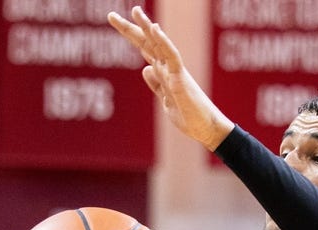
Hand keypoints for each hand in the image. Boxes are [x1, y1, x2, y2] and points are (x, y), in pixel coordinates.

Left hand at [107, 6, 233, 150]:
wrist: (206, 129)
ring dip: (147, 27)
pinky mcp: (181, 79)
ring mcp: (175, 72)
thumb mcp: (166, 100)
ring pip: (159, 45)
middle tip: (111, 15)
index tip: (115, 21)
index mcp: (163, 72)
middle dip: (130, 29)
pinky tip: (155, 29)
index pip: (144, 48)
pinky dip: (164, 42)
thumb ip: (156, 84)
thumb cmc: (189, 116)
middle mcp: (168, 67)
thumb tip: (146, 69)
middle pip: (147, 43)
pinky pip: (172, 57)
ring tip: (135, 11)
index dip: (131, 35)